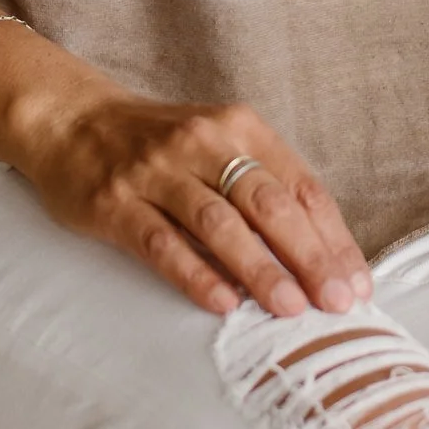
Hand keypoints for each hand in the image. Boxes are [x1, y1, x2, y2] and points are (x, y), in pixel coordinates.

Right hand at [0, 42, 373, 319]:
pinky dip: (195, 273)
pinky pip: (161, 242)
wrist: (72, 120)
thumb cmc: (160, 144)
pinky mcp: (115, 203)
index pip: (300, 186)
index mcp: (240, 128)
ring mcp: (156, 172)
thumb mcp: (218, 145)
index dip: (332, 237)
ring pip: (219, 223)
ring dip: (259, 268)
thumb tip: (321, 256)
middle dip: (308, 255)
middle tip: (335, 302)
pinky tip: (222, 304)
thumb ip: (263, 187)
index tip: (356, 283)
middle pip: (268, 203)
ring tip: (290, 308)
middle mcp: (202, 143)